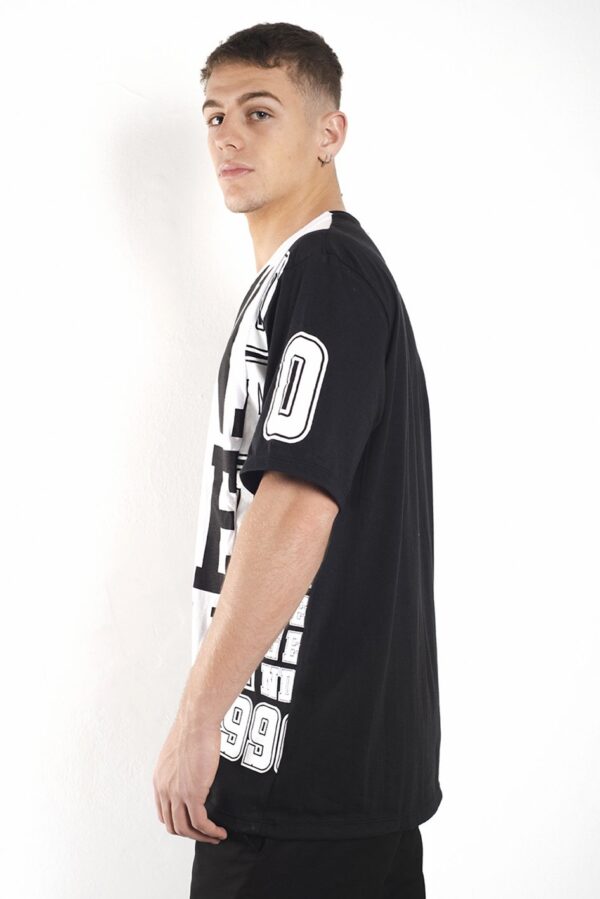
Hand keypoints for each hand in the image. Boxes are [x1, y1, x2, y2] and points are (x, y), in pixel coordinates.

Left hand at [152, 715, 227, 842]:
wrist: (197, 721)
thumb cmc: (192, 728)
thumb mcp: (179, 752)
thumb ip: (180, 767)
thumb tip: (191, 771)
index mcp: (159, 780)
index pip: (164, 813)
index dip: (179, 822)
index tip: (193, 823)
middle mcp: (164, 790)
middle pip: (173, 825)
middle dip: (190, 834)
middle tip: (206, 834)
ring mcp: (177, 793)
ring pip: (186, 828)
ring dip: (202, 837)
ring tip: (216, 836)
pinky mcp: (193, 793)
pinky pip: (201, 822)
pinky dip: (210, 831)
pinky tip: (220, 831)